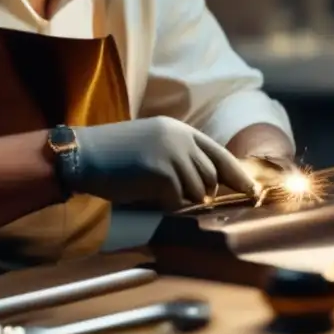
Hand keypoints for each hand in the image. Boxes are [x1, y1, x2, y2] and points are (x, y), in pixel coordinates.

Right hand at [70, 116, 256, 209]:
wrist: (81, 154)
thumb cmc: (112, 156)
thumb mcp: (150, 144)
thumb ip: (179, 156)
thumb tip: (208, 187)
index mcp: (178, 129)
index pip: (219, 154)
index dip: (238, 176)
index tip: (252, 193)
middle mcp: (180, 138)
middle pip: (211, 177)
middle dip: (199, 194)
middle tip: (172, 196)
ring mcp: (172, 154)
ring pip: (195, 192)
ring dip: (177, 199)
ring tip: (149, 190)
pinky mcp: (162, 172)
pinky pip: (175, 201)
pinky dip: (161, 204)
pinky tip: (141, 193)